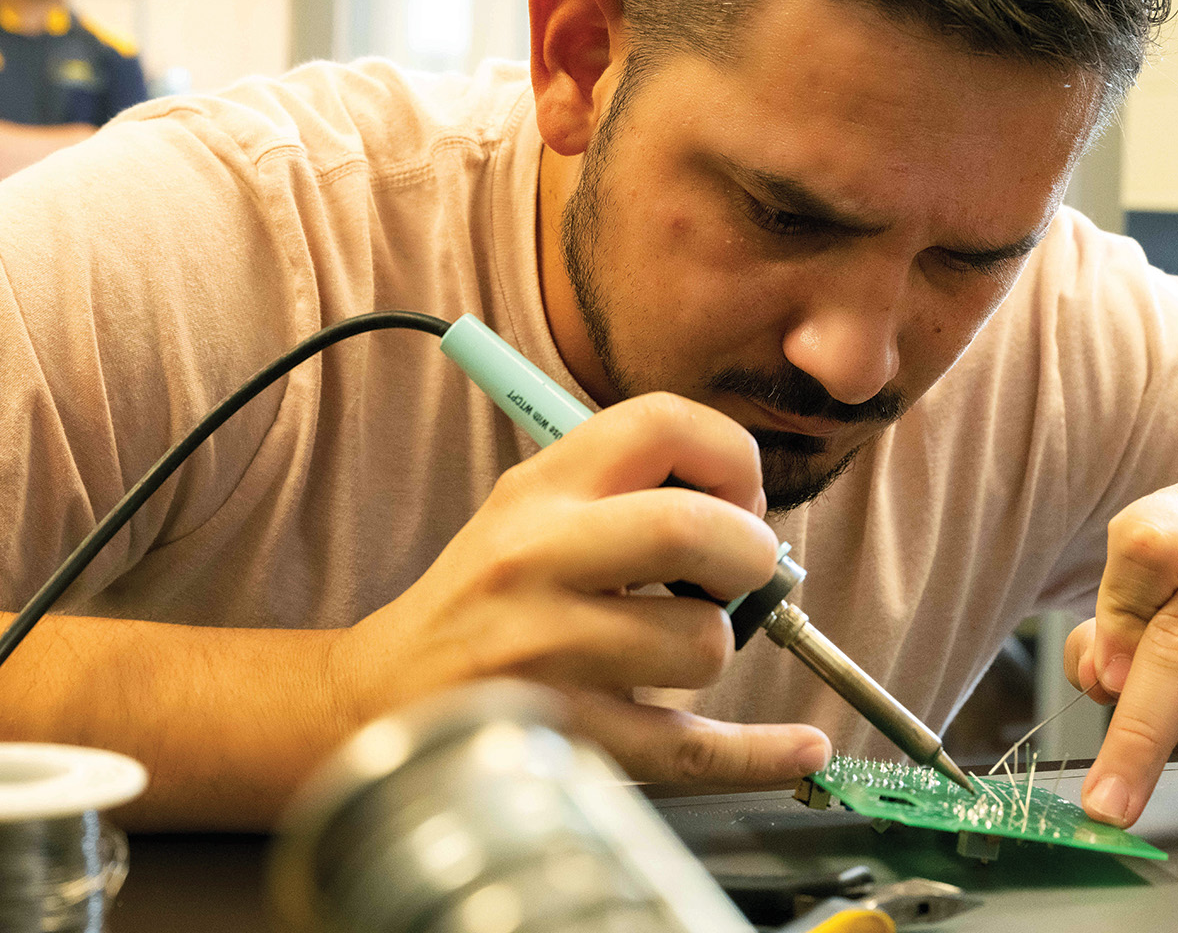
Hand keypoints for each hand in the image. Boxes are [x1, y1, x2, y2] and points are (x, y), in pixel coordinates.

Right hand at [331, 392, 831, 788]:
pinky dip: (758, 752)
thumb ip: (629, 491)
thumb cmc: (484, 600)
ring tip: (669, 648)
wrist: (380, 699)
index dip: (731, 458)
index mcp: (540, 488)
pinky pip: (689, 746)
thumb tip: (754, 511)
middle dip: (749, 553)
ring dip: (712, 649)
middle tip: (735, 575)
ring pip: (701, 642)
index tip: (736, 499)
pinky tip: (798, 747)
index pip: (663, 424)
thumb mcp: (532, 510)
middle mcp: (537, 559)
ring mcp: (546, 654)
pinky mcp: (563, 738)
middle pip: (692, 528)